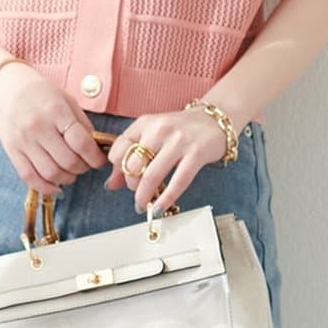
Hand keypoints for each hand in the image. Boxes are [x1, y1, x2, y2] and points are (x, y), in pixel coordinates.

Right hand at [0, 62, 109, 196]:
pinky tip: (57, 187)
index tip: (100, 160)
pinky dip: (46, 188)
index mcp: (55, 110)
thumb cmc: (39, 93)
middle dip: (83, 168)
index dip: (95, 157)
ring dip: (68, 178)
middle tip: (86, 164)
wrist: (3, 88)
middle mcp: (38, 127)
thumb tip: (95, 149)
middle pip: (68, 161)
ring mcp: (23, 141)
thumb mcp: (65, 99)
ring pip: (51, 173)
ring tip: (71, 172)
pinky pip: (30, 178)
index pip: (81, 142)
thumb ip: (81, 123)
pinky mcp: (12, 151)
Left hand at [104, 109, 230, 212]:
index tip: (124, 178)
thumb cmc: (183, 130)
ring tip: (144, 205)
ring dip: (144, 196)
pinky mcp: (196, 154)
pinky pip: (177, 182)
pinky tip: (160, 208)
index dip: (118, 170)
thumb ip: (131, 156)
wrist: (216, 119)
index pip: (118, 150)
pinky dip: (166, 199)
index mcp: (145, 123)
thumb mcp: (153, 136)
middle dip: (131, 185)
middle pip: (132, 165)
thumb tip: (111, 184)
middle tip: (138, 193)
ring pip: (151, 175)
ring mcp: (179, 141)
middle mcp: (160, 129)